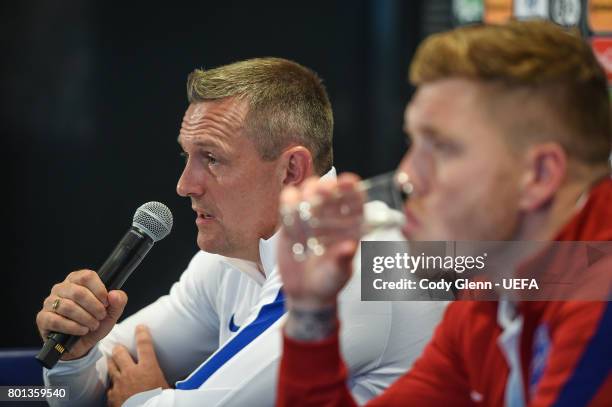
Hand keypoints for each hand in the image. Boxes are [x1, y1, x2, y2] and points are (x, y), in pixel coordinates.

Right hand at [35, 269, 127, 359]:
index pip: (87, 276)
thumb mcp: (112, 313)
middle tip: (101, 317)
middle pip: (78, 292)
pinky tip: (82, 331)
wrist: (82, 344)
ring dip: (85, 319)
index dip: (100, 291)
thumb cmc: (95, 323)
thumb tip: (114, 294)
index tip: (106, 303)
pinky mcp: (43, 318)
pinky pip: (56, 320)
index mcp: (77, 280)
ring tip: (92, 325)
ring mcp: (49, 302)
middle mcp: (61, 288)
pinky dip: (73, 327)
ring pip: (68, 306)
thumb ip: (119, 301)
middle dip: (94, 308)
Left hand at [107, 325, 169, 406]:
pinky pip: (110, 387)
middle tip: (119, 347)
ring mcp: (119, 384)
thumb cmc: (160, 402)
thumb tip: (182, 378)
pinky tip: (114, 386)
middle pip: (120, 353)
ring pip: (111, 367)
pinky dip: (112, 385)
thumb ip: (167, 379)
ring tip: (112, 360)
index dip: (142, 333)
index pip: (144, 344)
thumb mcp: (167, 387)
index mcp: (148, 368)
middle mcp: (131, 373)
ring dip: (112, 363)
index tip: (140, 327)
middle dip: (119, 348)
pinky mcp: (112, 396)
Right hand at [278, 173, 363, 310]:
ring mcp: (309, 218)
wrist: (307, 292)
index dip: (351, 188)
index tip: (349, 182)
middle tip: (324, 188)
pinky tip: (289, 210)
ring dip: (306, 192)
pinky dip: (288, 204)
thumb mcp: (339, 272)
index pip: (353, 200)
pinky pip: (287, 206)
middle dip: (326, 186)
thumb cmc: (330, 281)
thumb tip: (349, 247)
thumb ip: (342, 260)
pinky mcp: (290, 223)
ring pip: (307, 193)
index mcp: (349, 224)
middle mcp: (330, 217)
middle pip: (329, 191)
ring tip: (306, 201)